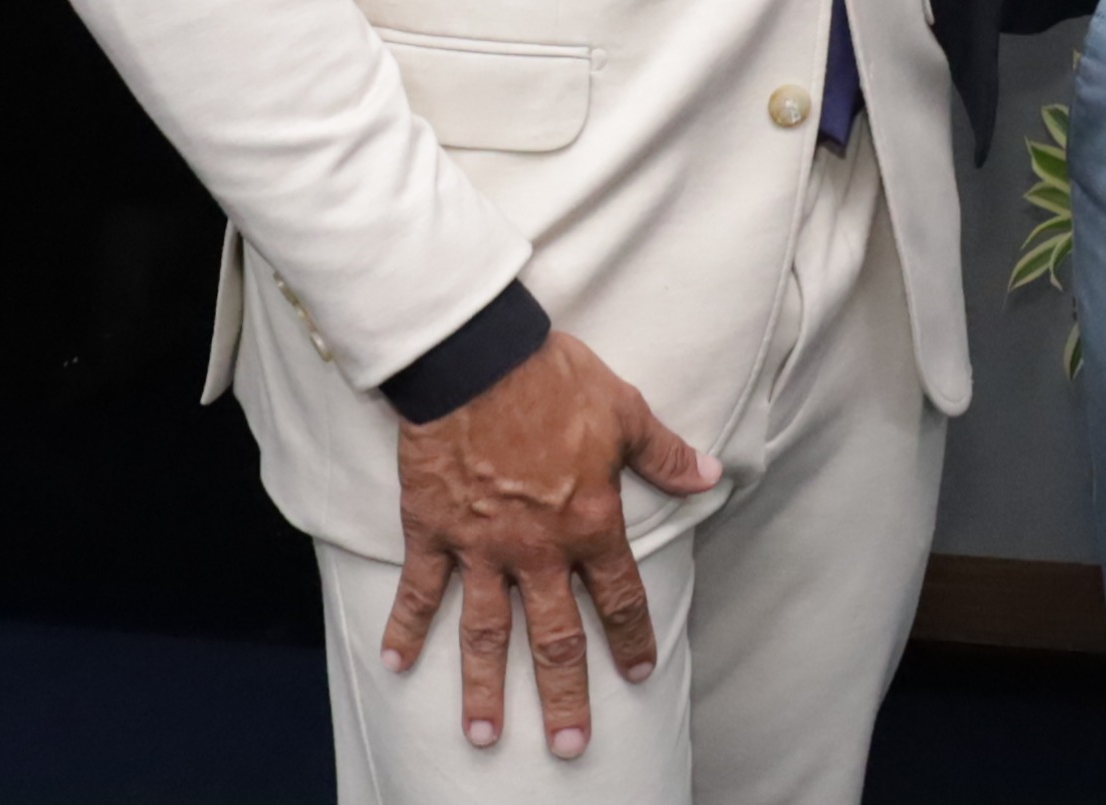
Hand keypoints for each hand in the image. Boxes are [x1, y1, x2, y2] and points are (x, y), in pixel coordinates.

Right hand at [382, 329, 721, 759]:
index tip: (638, 673)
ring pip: (486, 632)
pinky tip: (395, 665)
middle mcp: (536, 548)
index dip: (631, 636)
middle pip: (554, 636)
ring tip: (486, 735)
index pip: (619, 595)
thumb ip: (665, 454)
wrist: (477, 359)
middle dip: (564, 694)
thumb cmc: (554, 379)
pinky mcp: (432, 530)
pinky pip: (419, 590)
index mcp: (589, 522)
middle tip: (570, 746)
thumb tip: (710, 475)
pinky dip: (405, 628)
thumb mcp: (625, 410)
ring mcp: (480, 546)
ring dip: (486, 688)